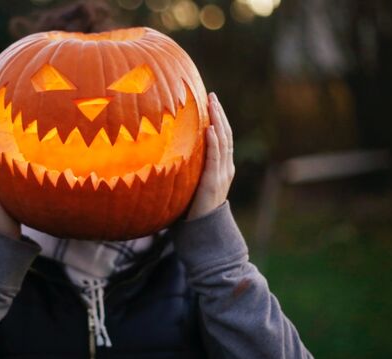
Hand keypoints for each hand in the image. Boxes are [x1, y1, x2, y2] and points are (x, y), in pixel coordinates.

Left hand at [186, 93, 234, 219]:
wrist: (202, 230)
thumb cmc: (192, 209)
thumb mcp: (190, 184)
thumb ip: (186, 169)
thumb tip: (166, 155)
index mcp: (221, 167)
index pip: (222, 138)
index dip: (219, 119)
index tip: (211, 102)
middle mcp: (225, 167)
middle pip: (226, 135)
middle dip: (219, 114)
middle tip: (212, 96)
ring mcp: (222, 173)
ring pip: (224, 141)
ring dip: (218, 121)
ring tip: (213, 104)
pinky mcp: (214, 181)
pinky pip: (216, 157)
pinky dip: (215, 141)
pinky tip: (211, 128)